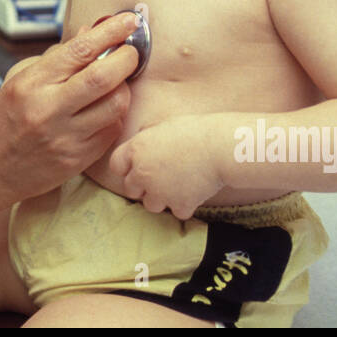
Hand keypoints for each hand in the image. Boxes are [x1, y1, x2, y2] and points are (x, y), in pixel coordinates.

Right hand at [0, 12, 137, 210]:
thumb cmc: (6, 120)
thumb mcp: (20, 79)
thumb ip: (58, 57)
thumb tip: (91, 33)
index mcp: (31, 83)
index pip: (79, 50)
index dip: (110, 32)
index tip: (127, 21)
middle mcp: (48, 110)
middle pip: (103, 77)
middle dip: (127, 57)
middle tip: (131, 51)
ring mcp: (66, 137)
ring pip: (115, 105)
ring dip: (124, 88)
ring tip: (115, 83)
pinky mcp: (78, 158)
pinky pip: (111, 129)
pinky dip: (114, 114)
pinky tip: (103, 109)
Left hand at [109, 117, 225, 219]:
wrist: (220, 147)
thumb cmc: (195, 130)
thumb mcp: (165, 124)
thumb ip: (148, 134)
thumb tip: (142, 134)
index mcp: (136, 150)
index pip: (116, 165)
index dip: (127, 166)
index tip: (140, 166)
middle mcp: (142, 173)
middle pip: (130, 189)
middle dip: (143, 186)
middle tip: (161, 178)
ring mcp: (159, 192)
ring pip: (151, 205)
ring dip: (162, 198)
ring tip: (179, 184)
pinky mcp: (178, 205)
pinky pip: (176, 211)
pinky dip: (185, 205)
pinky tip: (195, 190)